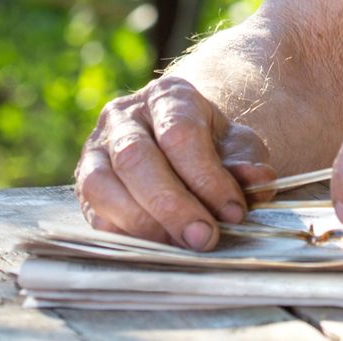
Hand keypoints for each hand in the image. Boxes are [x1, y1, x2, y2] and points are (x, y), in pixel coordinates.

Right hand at [74, 74, 274, 248]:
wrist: (177, 142)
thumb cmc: (210, 145)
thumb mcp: (236, 145)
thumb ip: (247, 162)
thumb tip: (259, 181)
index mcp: (167, 95)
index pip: (179, 133)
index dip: (206, 177)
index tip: (233, 213)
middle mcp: (123, 115)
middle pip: (136, 159)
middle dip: (172, 206)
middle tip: (204, 238)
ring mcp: (95, 148)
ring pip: (103, 186)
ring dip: (144, 223)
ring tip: (180, 246)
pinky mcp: (82, 184)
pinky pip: (93, 213)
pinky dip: (123, 235)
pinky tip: (156, 247)